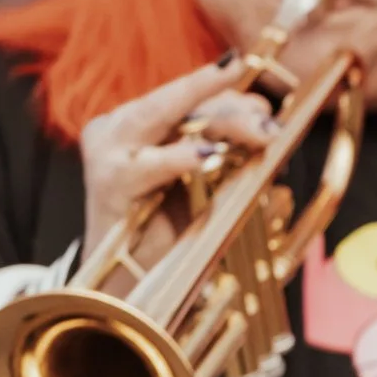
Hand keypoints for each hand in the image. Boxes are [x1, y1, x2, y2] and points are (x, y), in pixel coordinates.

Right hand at [78, 61, 277, 270]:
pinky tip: (208, 158)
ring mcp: (107, 150)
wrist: (123, 279)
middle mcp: (117, 126)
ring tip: (259, 131)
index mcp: (136, 120)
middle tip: (269, 113)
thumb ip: (223, 148)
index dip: (230, 98)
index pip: (188, 98)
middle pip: (179, 101)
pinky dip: (179, 160)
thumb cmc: (163, 228)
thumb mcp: (199, 181)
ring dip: (219, 122)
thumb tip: (264, 121)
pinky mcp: (109, 182)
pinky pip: (148, 165)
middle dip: (229, 102)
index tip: (268, 108)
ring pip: (163, 115)